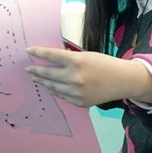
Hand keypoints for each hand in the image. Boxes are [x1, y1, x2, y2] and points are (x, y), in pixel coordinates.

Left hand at [25, 47, 151, 106]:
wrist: (124, 80)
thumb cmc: (105, 64)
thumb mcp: (86, 56)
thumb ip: (69, 59)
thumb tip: (51, 61)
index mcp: (76, 61)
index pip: (50, 55)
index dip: (37, 52)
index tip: (28, 50)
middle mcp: (74, 77)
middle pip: (48, 73)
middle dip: (36, 70)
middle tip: (28, 69)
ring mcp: (77, 91)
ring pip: (52, 86)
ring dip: (42, 81)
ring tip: (35, 77)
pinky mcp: (80, 102)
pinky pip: (62, 95)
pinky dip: (55, 91)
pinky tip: (49, 87)